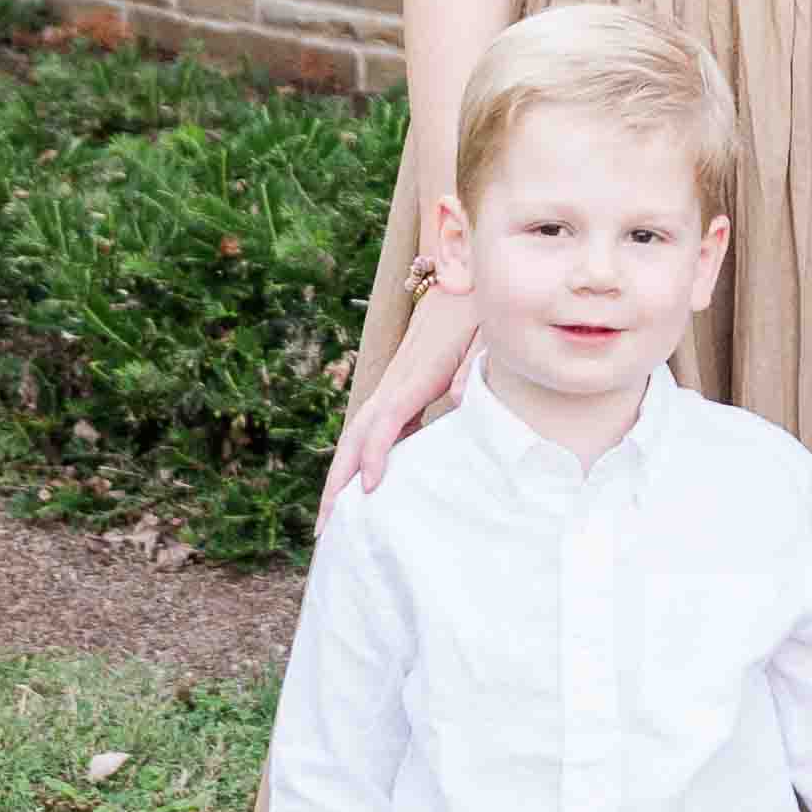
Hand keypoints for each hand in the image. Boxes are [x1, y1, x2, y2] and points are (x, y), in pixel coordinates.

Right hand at [318, 283, 479, 522]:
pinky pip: (371, 432)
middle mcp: (394, 384)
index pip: (384, 420)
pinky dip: (360, 463)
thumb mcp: (484, 334)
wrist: (460, 283)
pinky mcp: (397, 392)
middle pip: (355, 435)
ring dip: (340, 477)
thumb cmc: (476, 314)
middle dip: (337, 482)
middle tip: (327, 529)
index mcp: (416, 375)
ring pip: (356, 436)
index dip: (374, 455)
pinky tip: (363, 493)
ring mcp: (391, 388)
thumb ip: (474, 366)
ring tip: (332, 523)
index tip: (370, 490)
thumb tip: (460, 401)